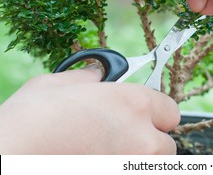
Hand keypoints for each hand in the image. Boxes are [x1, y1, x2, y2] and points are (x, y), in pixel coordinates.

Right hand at [0, 68, 179, 153]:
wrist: (9, 160)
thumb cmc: (32, 123)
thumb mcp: (58, 85)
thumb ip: (88, 78)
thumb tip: (97, 74)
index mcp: (135, 104)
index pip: (170, 110)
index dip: (156, 112)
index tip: (145, 115)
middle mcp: (143, 139)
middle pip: (166, 143)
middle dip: (149, 139)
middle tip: (123, 137)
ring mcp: (134, 168)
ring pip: (154, 164)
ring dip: (139, 158)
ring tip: (110, 153)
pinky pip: (136, 174)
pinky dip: (123, 168)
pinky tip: (98, 162)